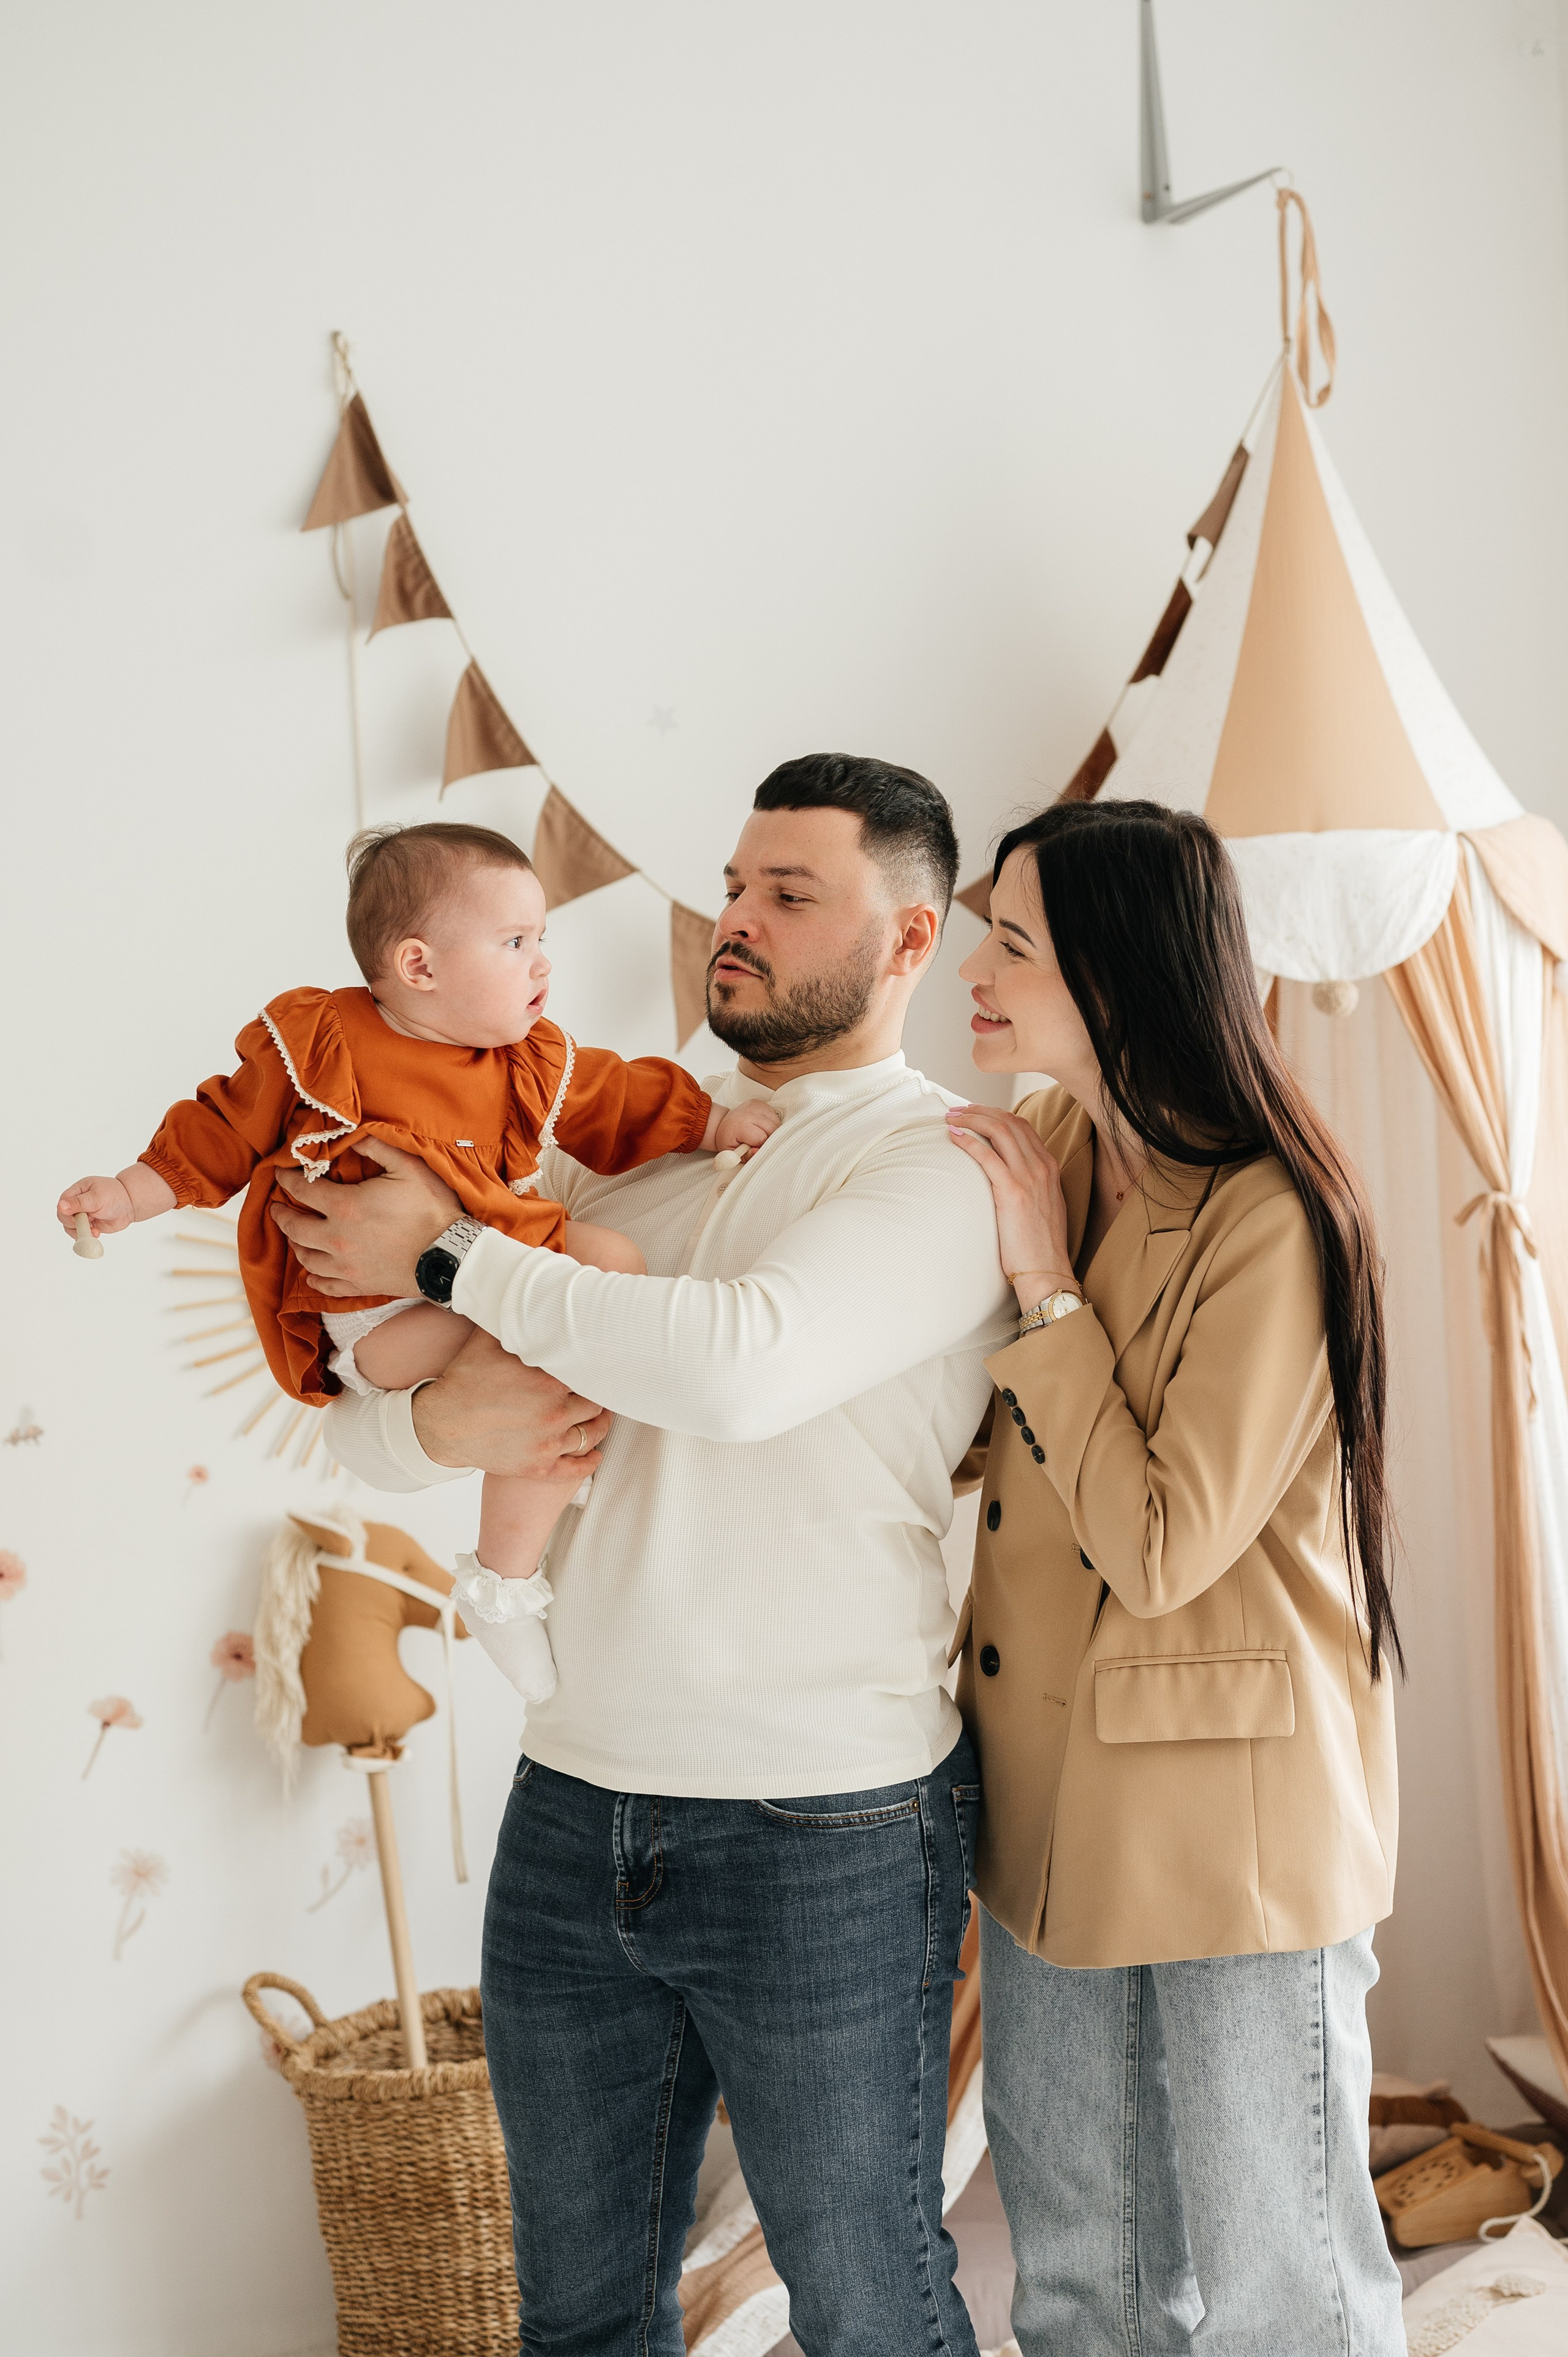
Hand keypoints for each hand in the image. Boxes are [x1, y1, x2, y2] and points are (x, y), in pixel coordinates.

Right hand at [58, 1174, 134, 1237]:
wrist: (130, 1204)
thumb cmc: (115, 1195)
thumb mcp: (97, 1197)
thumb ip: (79, 1203)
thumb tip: (60, 1206)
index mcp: (77, 1192)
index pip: (62, 1204)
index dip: (66, 1214)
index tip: (77, 1220)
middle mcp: (77, 1203)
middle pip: (64, 1218)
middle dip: (74, 1225)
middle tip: (89, 1226)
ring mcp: (82, 1215)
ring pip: (71, 1228)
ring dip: (81, 1232)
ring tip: (95, 1232)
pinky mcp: (88, 1225)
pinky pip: (80, 1233)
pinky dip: (85, 1237)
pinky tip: (95, 1235)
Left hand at [270, 1138, 461, 1298]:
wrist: (451, 1256)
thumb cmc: (432, 1209)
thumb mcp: (408, 1168)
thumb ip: (377, 1149)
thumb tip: (353, 1137)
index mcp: (344, 1206)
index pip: (302, 1190)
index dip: (287, 1179)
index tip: (280, 1173)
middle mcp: (337, 1239)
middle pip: (295, 1228)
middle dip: (282, 1215)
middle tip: (277, 1207)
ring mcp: (346, 1266)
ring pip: (306, 1258)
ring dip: (296, 1245)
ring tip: (296, 1237)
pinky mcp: (360, 1285)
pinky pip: (327, 1285)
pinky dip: (315, 1278)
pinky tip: (312, 1274)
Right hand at [411, 1327, 612, 1478]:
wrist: (439, 1426)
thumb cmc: (464, 1381)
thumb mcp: (487, 1341)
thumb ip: (513, 1320)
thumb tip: (527, 1293)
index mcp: (547, 1381)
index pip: (589, 1372)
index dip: (596, 1367)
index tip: (602, 1362)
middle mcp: (553, 1413)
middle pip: (596, 1403)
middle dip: (600, 1395)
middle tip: (604, 1388)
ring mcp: (547, 1443)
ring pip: (591, 1434)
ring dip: (600, 1425)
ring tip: (602, 1416)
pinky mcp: (538, 1467)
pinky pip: (575, 1469)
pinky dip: (589, 1462)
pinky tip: (596, 1454)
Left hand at [711, 1100, 781, 1154]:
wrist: (724, 1124)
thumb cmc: (728, 1139)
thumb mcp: (732, 1153)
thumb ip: (746, 1156)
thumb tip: (757, 1152)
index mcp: (740, 1124)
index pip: (762, 1138)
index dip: (761, 1146)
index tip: (754, 1147)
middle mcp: (749, 1112)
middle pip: (773, 1129)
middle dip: (768, 1139)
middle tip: (757, 1142)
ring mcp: (756, 1106)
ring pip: (777, 1123)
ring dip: (772, 1132)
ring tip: (758, 1135)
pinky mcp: (762, 1104)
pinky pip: (775, 1117)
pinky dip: (772, 1124)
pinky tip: (761, 1127)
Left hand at [945, 1105, 1075, 1310]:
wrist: (1046, 1270)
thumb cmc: (1038, 1245)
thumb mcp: (1041, 1206)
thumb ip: (1028, 1184)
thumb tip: (1002, 1175)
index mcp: (1049, 1167)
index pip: (1022, 1126)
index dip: (995, 1114)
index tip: (973, 1112)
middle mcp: (1042, 1167)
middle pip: (1009, 1122)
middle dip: (979, 1110)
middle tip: (956, 1110)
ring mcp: (1029, 1177)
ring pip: (999, 1131)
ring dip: (971, 1118)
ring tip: (951, 1118)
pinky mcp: (1013, 1192)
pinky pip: (987, 1156)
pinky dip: (969, 1141)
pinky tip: (954, 1137)